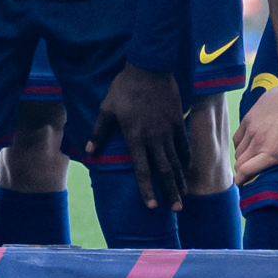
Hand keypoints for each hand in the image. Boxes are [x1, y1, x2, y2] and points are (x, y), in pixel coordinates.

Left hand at [92, 65, 187, 209]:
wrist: (149, 68)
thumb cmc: (124, 89)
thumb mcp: (107, 109)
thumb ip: (99, 131)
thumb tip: (89, 152)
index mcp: (135, 138)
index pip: (142, 170)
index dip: (147, 190)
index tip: (152, 206)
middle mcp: (154, 139)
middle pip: (164, 171)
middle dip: (170, 192)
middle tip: (175, 209)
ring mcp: (168, 131)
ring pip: (177, 161)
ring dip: (180, 180)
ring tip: (183, 197)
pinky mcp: (177, 122)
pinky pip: (183, 145)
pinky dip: (186, 159)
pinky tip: (187, 169)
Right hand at [231, 79, 277, 191]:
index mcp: (271, 153)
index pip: (246, 171)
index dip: (242, 181)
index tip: (244, 186)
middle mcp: (257, 142)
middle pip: (239, 163)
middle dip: (242, 172)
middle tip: (249, 176)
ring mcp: (251, 129)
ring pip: (238, 150)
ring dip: (242, 158)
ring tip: (250, 161)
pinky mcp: (250, 117)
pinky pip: (238, 136)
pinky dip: (240, 144)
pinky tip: (248, 144)